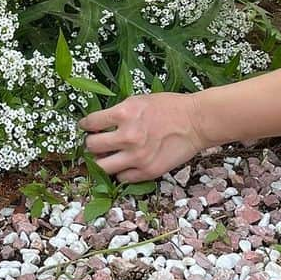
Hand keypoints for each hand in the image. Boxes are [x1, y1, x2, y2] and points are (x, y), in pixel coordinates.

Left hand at [79, 91, 209, 182]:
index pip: (91, 123)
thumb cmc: (169, 107)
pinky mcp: (147, 171)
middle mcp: (127, 136)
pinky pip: (122, 178)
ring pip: (103, 167)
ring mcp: (137, 157)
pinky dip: (120, 172)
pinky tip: (124, 164)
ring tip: (105, 156)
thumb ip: (119, 112)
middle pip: (92, 147)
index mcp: (124, 114)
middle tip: (94, 142)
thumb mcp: (138, 101)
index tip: (85, 127)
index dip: (85, 125)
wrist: (195, 122)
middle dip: (90, 144)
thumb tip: (101, 123)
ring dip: (101, 161)